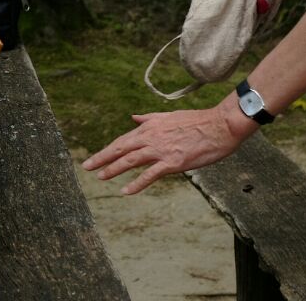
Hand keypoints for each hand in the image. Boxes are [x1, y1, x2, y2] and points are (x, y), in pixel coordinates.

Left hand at [82, 104, 253, 193]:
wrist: (219, 126)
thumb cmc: (196, 121)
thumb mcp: (168, 116)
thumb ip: (148, 118)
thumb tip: (133, 118)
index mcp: (150, 127)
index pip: (123, 140)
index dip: (107, 150)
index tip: (95, 158)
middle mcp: (151, 138)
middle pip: (121, 149)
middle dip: (102, 158)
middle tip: (87, 167)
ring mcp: (161, 150)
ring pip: (130, 161)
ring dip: (113, 169)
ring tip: (101, 177)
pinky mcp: (172, 163)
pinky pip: (150, 175)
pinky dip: (136, 183)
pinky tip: (125, 190)